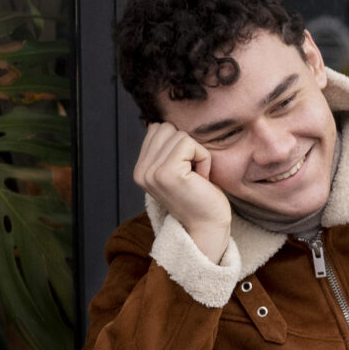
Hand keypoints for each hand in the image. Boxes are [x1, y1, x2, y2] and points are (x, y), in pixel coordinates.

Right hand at [135, 122, 232, 259]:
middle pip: (167, 128)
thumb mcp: (178, 169)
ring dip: (197, 154)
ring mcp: (151, 172)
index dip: (180, 144)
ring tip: (196, 178)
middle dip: (188, 146)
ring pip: (179, 134)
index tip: (186, 170)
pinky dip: (203, 158)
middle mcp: (141, 170)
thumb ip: (165, 149)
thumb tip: (156, 122)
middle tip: (193, 174)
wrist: (208, 227)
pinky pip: (190, 144)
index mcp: (141, 169)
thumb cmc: (201, 197)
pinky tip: (201, 179)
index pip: (157, 129)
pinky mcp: (167, 172)